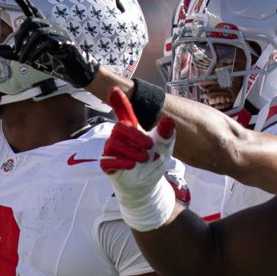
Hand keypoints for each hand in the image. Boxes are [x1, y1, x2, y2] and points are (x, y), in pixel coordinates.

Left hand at [0, 0, 98, 89]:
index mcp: (43, 27)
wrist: (74, 68)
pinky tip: (33, 60)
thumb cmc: (53, 59)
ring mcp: (58, 34)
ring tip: (23, 60)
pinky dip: (37, 52)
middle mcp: (50, 26)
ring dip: (27, 48)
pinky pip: (48, 44)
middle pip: (31, 21)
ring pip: (38, 34)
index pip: (32, 10)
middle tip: (16, 50)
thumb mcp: (30, 56)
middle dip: (20, 35)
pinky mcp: (64, 43)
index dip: (23, 1)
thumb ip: (15, 53)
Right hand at [100, 88, 179, 230]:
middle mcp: (119, 137)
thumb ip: (166, 134)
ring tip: (144, 158)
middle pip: (119, 127)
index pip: (124, 112)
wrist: (147, 185)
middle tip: (150, 146)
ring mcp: (111, 150)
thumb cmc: (152, 162)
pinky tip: (131, 165)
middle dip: (136, 136)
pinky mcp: (107, 165)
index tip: (115, 90)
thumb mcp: (164, 147)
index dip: (119, 101)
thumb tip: (168, 121)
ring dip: (131, 150)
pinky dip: (120, 162)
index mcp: (132, 129)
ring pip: (113, 143)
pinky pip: (107, 159)